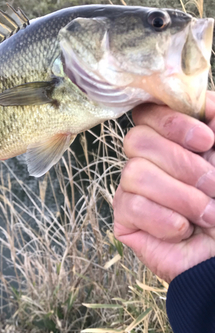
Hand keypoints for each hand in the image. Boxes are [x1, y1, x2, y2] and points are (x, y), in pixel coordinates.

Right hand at [113, 92, 214, 282]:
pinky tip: (182, 230)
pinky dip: (164, 220)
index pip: (147, 113)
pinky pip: (131, 206)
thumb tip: (201, 102)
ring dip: (180, 196)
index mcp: (170, 141)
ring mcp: (133, 189)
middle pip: (137, 141)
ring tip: (205, 215)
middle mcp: (147, 161)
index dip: (172, 123)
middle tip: (213, 187)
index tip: (206, 141)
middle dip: (183, 166)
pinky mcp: (125, 219)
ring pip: (134, 173)